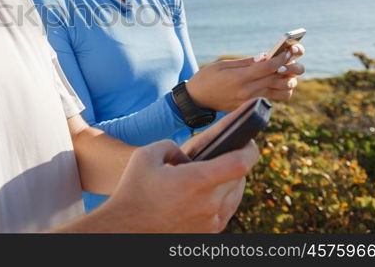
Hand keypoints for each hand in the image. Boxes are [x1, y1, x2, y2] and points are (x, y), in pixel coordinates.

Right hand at [98, 120, 258, 231]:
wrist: (125, 228)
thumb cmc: (133, 189)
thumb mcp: (146, 154)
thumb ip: (172, 146)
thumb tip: (188, 158)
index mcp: (196, 181)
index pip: (241, 163)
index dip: (250, 149)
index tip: (248, 141)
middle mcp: (209, 204)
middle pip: (240, 178)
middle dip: (235, 163)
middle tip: (226, 153)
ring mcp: (211, 222)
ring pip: (235, 195)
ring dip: (230, 181)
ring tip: (214, 172)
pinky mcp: (208, 234)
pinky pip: (226, 210)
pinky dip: (223, 198)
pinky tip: (208, 191)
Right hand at [185, 45, 304, 111]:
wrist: (197, 100)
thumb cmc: (207, 78)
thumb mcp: (223, 65)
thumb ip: (246, 62)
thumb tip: (266, 57)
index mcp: (239, 79)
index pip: (269, 67)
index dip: (281, 58)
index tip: (288, 51)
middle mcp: (248, 92)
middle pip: (279, 79)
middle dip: (290, 67)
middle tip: (292, 59)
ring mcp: (251, 101)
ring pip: (282, 92)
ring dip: (288, 80)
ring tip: (284, 71)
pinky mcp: (251, 106)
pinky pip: (275, 98)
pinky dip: (281, 90)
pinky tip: (275, 81)